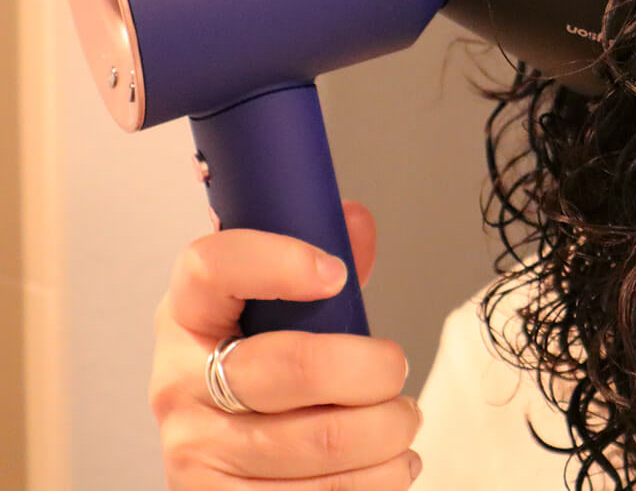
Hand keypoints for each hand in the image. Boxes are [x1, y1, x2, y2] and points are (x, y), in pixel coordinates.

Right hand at [148, 200, 423, 488]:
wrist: (220, 458)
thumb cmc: (261, 370)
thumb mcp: (274, 311)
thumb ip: (320, 264)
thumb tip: (355, 224)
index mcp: (188, 316)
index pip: (211, 267)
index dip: (278, 262)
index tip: (335, 272)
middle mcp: (179, 384)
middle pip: (293, 366)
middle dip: (373, 368)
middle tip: (395, 367)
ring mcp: (196, 452)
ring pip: (321, 441)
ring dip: (388, 430)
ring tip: (402, 419)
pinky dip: (379, 480)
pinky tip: (391, 463)